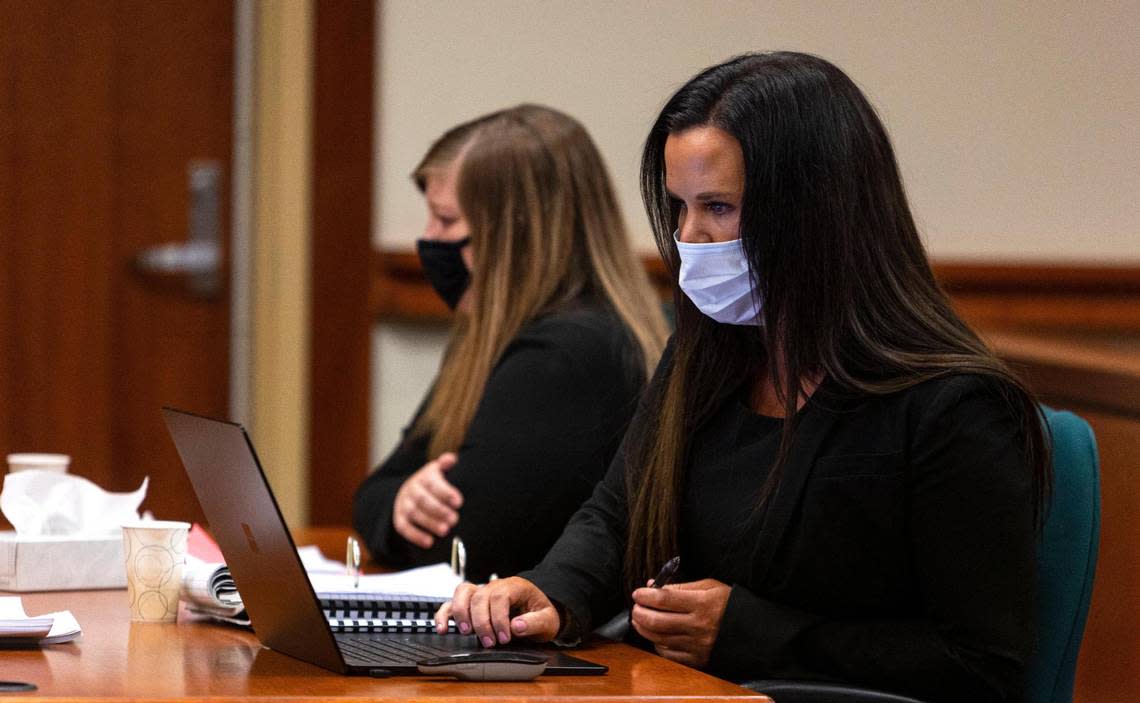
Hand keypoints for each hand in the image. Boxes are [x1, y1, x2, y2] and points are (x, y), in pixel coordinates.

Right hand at [392, 453, 462, 547]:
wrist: (410, 491)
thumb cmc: (433, 482)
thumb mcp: (439, 470)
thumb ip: (446, 464)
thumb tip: (451, 459)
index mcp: (424, 476)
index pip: (433, 483)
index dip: (446, 492)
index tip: (459, 502)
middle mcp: (411, 489)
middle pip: (423, 500)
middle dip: (439, 510)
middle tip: (454, 519)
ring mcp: (403, 504)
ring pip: (414, 513)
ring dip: (429, 523)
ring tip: (445, 531)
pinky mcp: (399, 518)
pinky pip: (404, 527)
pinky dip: (415, 535)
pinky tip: (429, 542)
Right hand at [434, 577, 560, 647]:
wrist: (536, 610)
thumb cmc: (540, 613)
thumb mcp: (548, 620)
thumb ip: (535, 622)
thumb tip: (517, 626)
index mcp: (515, 586)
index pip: (500, 597)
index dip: (499, 619)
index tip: (505, 638)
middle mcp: (494, 586)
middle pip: (480, 597)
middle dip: (482, 622)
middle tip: (490, 642)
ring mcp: (481, 593)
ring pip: (463, 593)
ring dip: (462, 614)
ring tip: (467, 633)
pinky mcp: (470, 604)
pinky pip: (452, 603)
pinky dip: (444, 614)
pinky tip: (442, 629)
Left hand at [630, 578, 731, 667]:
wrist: (752, 630)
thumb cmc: (728, 603)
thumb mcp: (709, 586)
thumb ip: (680, 586)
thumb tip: (652, 586)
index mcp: (702, 603)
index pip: (664, 599)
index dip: (645, 595)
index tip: (638, 593)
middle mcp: (699, 626)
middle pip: (657, 621)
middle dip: (640, 612)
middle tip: (636, 606)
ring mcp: (697, 645)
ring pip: (659, 638)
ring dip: (643, 628)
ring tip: (639, 619)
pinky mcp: (698, 659)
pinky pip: (669, 654)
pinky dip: (658, 644)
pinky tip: (656, 636)